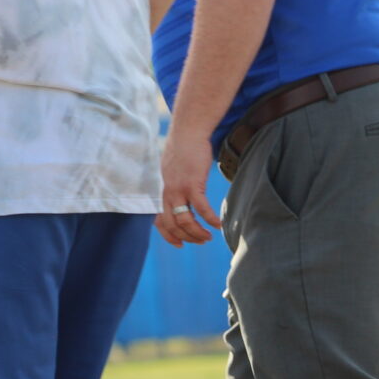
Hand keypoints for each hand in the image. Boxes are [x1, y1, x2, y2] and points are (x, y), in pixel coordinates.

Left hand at [154, 127, 222, 246]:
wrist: (187, 133)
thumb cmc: (183, 151)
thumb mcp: (172, 171)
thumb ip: (173, 185)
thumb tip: (179, 195)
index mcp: (162, 191)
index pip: (159, 220)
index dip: (168, 235)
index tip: (179, 244)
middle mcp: (167, 193)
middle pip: (172, 224)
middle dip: (186, 237)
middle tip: (201, 241)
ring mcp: (179, 189)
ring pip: (184, 220)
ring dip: (197, 232)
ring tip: (209, 237)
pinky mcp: (193, 183)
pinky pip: (201, 208)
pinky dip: (210, 219)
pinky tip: (218, 224)